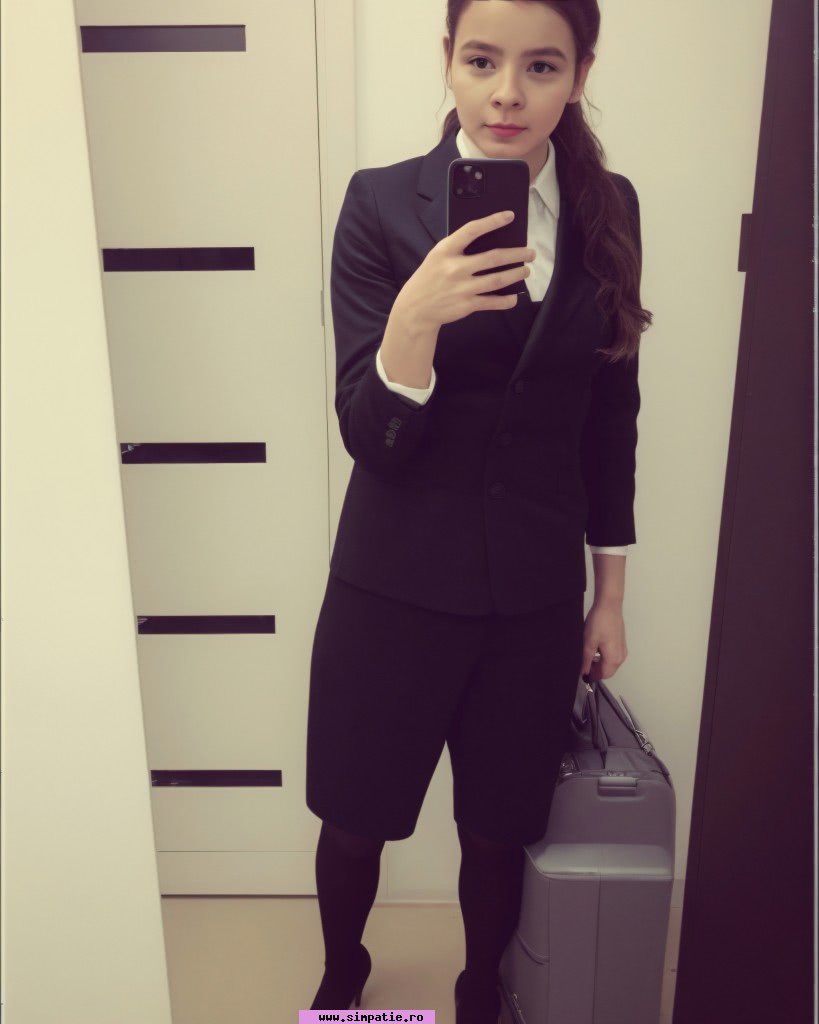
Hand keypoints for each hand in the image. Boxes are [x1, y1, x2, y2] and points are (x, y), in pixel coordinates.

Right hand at [392, 211, 534, 331]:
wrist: (415, 308)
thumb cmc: (429, 278)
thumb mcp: (437, 257)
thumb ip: (458, 249)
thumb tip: (488, 241)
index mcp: (446, 251)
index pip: (472, 230)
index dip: (492, 221)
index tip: (509, 216)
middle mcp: (455, 268)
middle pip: (493, 257)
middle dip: (517, 254)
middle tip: (530, 253)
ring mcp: (462, 287)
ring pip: (497, 279)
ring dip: (515, 274)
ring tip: (525, 270)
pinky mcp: (466, 305)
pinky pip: (492, 302)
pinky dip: (506, 301)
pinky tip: (514, 297)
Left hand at [581, 601, 627, 680]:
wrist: (609, 605)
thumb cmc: (599, 622)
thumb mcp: (589, 643)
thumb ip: (586, 660)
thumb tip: (584, 672)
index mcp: (614, 658)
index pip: (603, 675)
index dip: (592, 676)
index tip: (582, 673)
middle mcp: (621, 656)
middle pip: (608, 670)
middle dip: (596, 670)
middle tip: (584, 663)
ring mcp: (622, 649)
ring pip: (610, 663)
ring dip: (599, 663)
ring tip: (588, 654)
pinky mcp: (621, 643)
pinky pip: (613, 656)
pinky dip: (604, 656)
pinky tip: (595, 647)